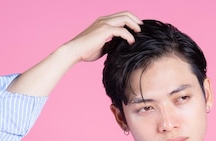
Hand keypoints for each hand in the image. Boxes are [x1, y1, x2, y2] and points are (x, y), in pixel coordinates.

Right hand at [7, 11, 142, 96]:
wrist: (73, 51)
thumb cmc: (85, 51)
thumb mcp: (102, 46)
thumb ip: (111, 44)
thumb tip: (120, 47)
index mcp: (103, 22)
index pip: (121, 16)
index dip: (131, 20)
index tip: (137, 29)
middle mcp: (104, 20)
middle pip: (125, 13)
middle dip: (136, 20)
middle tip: (141, 30)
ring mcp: (104, 23)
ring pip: (125, 18)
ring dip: (135, 25)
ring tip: (139, 34)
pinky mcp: (104, 30)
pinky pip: (122, 30)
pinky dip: (129, 36)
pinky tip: (131, 42)